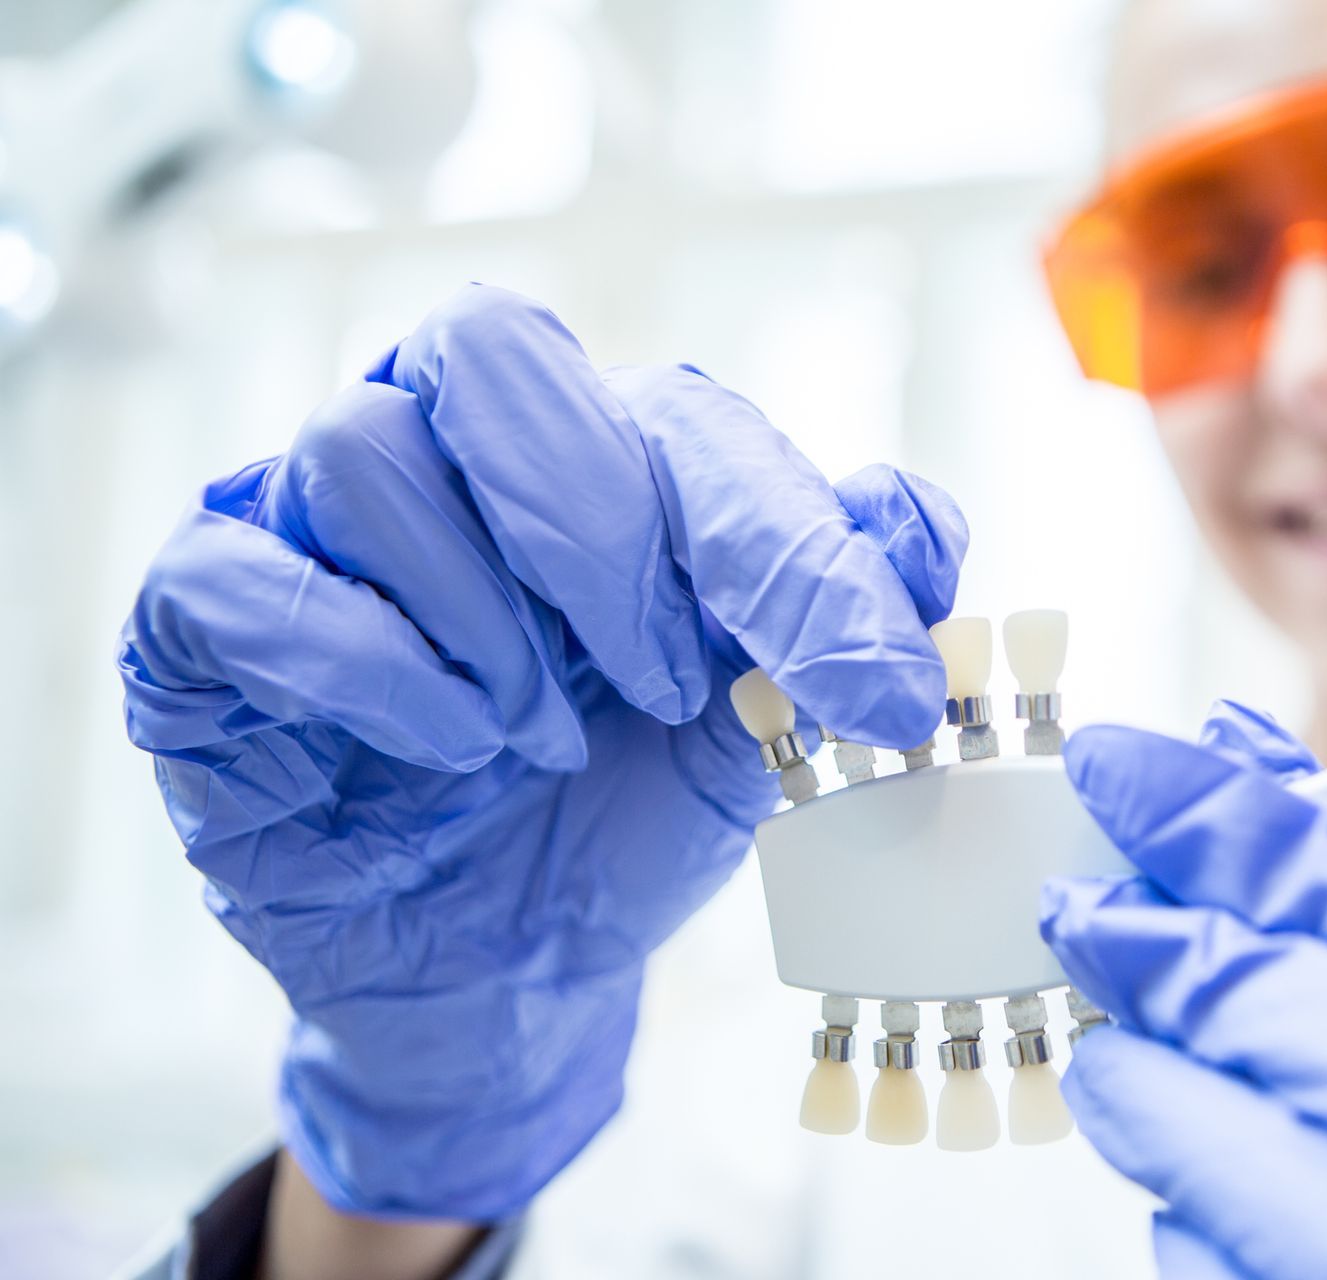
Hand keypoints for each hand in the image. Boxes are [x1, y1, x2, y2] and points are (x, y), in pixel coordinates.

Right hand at [120, 285, 965, 1219]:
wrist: (505, 969)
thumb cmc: (625, 818)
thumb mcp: (757, 729)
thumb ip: (835, 616)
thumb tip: (919, 521)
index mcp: (596, 456)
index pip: (687, 424)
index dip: (790, 550)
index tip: (879, 691)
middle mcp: (449, 456)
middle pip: (491, 351)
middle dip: (604, 523)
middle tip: (668, 680)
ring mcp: (314, 528)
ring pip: (364, 448)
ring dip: (487, 612)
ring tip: (540, 738)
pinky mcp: (204, 625)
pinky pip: (240, 578)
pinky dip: (363, 665)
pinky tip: (450, 749)